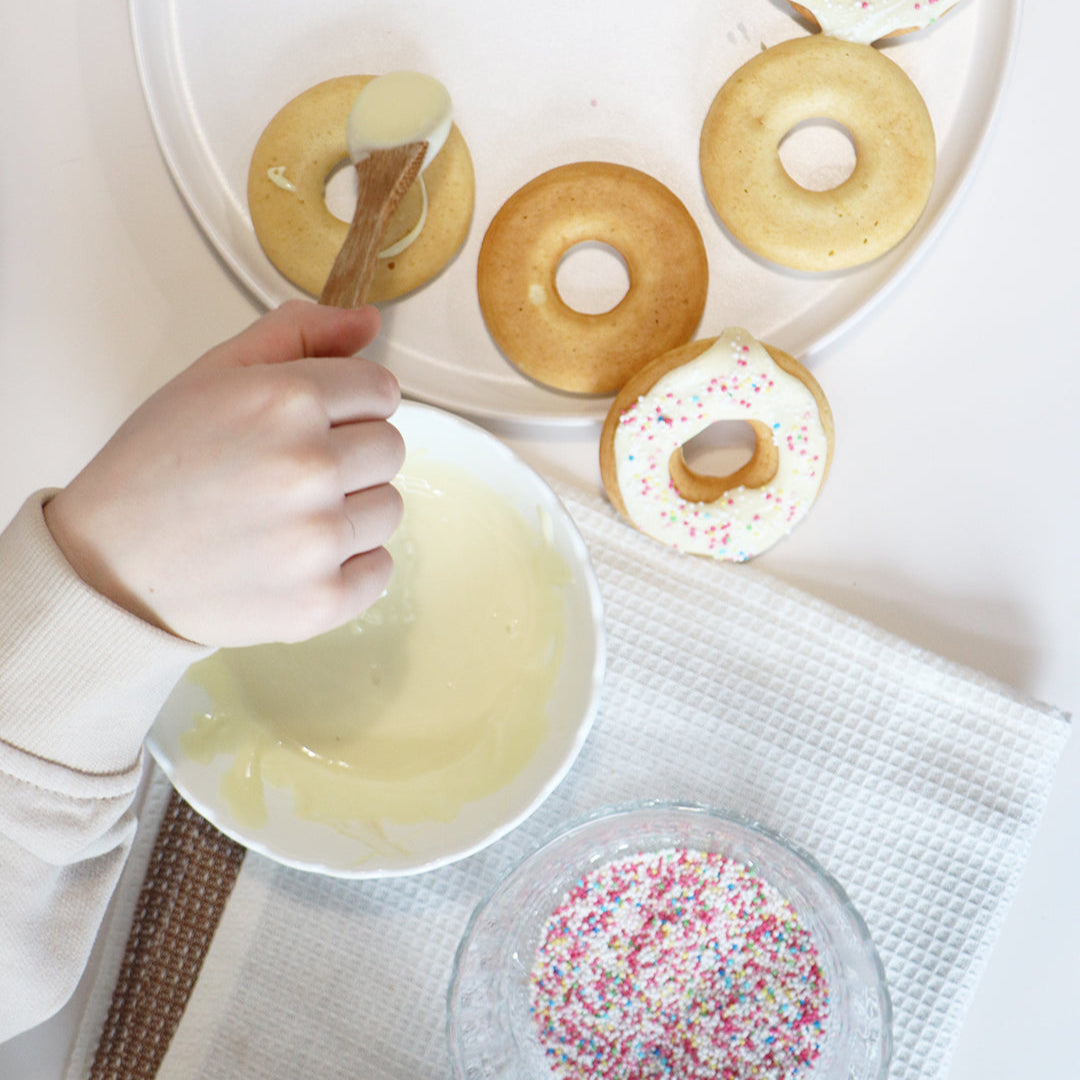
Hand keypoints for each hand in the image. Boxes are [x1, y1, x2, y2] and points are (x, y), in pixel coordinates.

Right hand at [44, 300, 404, 645]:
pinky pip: (381, 569)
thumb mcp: (214, 376)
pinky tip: (295, 558)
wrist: (107, 566)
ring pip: (389, 507)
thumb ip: (298, 334)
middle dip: (350, 456)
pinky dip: (348, 567)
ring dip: (350, 511)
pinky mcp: (323, 601)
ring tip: (285, 518)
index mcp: (287, 400)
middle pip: (390, 448)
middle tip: (287, 475)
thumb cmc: (157, 466)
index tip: (311, 425)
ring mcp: (318, 540)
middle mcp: (310, 467)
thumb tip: (369, 319)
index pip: (381, 389)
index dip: (348, 406)